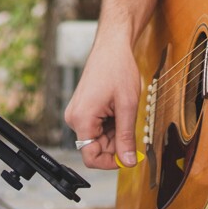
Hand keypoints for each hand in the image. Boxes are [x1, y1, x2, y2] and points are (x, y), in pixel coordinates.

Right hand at [64, 34, 141, 170]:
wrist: (112, 45)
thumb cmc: (118, 69)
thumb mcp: (128, 106)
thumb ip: (126, 137)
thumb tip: (129, 162)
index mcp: (82, 119)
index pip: (91, 157)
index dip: (111, 162)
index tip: (130, 156)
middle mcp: (74, 118)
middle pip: (95, 148)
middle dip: (116, 144)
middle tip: (133, 128)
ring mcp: (77, 113)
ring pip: (98, 138)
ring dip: (115, 133)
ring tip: (125, 112)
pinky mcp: (82, 108)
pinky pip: (96, 127)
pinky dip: (111, 124)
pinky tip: (119, 109)